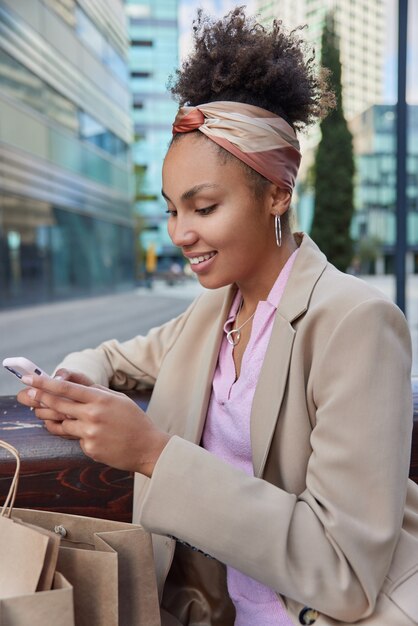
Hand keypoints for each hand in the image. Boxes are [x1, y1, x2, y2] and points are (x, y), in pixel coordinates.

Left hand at [20, 375, 170, 476]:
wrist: (147, 447)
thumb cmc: (132, 419)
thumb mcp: (116, 397)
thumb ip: (92, 387)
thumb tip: (69, 377)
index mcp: (100, 399)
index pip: (66, 388)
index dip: (45, 383)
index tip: (30, 379)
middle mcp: (93, 415)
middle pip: (58, 405)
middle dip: (40, 399)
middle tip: (28, 395)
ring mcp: (90, 433)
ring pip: (62, 424)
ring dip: (54, 418)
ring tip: (52, 414)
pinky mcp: (89, 448)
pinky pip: (75, 438)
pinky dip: (77, 434)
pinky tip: (91, 434)